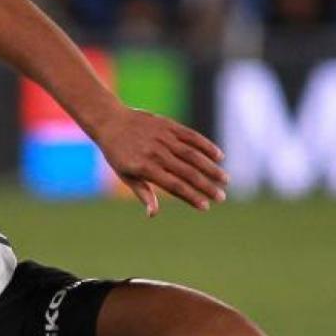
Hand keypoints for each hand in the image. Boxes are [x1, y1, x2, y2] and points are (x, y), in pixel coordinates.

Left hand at [93, 104, 227, 216]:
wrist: (111, 121)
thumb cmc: (118, 154)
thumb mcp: (126, 175)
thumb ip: (143, 193)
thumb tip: (153, 214)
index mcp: (145, 167)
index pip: (174, 185)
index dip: (191, 197)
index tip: (205, 206)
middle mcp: (157, 153)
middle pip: (187, 172)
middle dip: (206, 186)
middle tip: (221, 197)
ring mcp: (164, 138)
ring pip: (193, 155)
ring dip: (211, 168)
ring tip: (225, 180)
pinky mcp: (169, 125)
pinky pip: (191, 136)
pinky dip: (206, 145)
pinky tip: (219, 156)